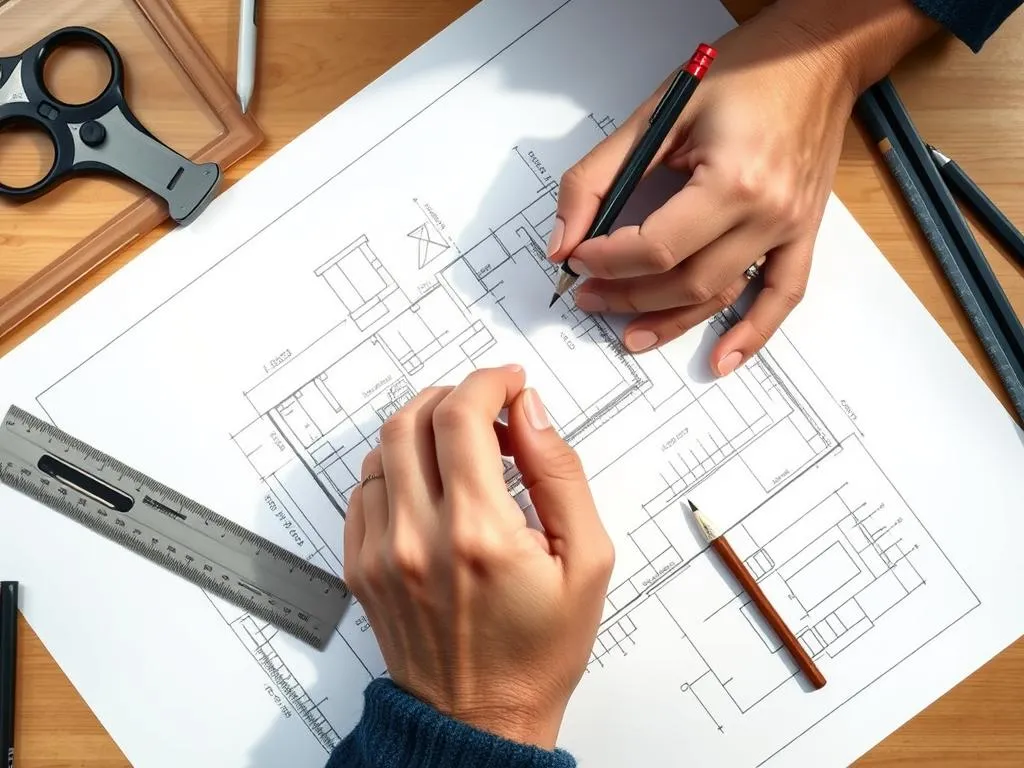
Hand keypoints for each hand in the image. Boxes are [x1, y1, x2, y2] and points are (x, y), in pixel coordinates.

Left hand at [343, 365, 614, 748]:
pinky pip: (363, 490)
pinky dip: (395, 469)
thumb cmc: (539, 650)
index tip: (509, 384)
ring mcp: (381, 553)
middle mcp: (419, 537)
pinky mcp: (361, 568)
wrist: (480, 720)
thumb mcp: (586, 562)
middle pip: (412, 419)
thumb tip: (530, 412)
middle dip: (452, 396)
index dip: (488, 382)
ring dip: (422, 429)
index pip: (462, 415)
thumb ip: (560, 475)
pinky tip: (429, 486)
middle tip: (486, 411)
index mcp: (480, 532)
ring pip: (382, 450)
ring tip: (460, 449)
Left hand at [549, 0, 937, 374]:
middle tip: (587, 296)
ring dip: (672, 321)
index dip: (607, 261)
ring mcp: (790, 227)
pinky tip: (723, 360)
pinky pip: (782, 294)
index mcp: (732, 179)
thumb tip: (563, 239)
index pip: (655, 247)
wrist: (816, 55)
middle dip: (627, 295)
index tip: (577, 258)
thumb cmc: (742, 71)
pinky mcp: (803, 232)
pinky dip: (753, 333)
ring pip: (722, 295)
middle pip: (686, 280)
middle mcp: (768, 212)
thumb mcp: (657, 114)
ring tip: (629, 335)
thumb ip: (599, 177)